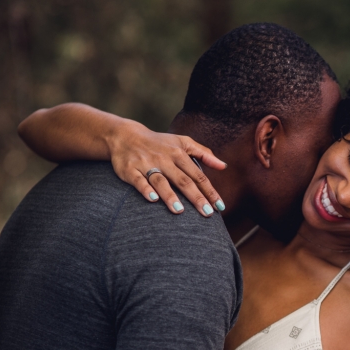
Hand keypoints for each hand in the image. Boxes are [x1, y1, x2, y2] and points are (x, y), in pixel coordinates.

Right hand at [107, 121, 227, 215]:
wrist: (125, 136)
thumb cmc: (160, 143)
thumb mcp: (183, 142)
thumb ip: (204, 153)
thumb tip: (224, 166)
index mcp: (179, 154)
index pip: (198, 176)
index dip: (210, 191)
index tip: (220, 206)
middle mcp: (164, 159)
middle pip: (183, 180)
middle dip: (196, 197)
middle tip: (207, 213)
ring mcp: (146, 164)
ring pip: (160, 181)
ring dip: (170, 196)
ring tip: (180, 211)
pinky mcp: (130, 169)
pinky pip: (138, 180)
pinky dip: (145, 189)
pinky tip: (153, 199)